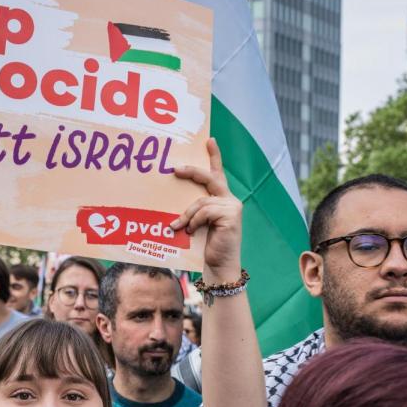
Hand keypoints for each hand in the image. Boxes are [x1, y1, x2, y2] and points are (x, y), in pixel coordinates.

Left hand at [173, 138, 242, 281]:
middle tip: (176, 169)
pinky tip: (190, 232)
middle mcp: (229, 200)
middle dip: (192, 172)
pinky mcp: (231, 215)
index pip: (217, 174)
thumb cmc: (206, 247)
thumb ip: (193, 211)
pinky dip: (194, 222)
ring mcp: (232, 207)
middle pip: (210, 178)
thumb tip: (173, 203)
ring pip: (201, 201)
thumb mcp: (197, 225)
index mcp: (222, 200)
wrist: (219, 266)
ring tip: (177, 227)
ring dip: (186, 215)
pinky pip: (205, 212)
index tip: (210, 140)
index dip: (215, 156)